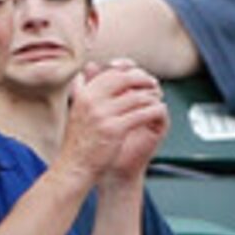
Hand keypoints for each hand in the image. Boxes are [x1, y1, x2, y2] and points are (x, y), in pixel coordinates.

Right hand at [59, 59, 169, 179]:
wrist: (74, 168)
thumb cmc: (79, 143)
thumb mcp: (78, 111)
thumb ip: (86, 90)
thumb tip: (91, 66)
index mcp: (84, 95)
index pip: (111, 74)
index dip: (129, 73)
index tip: (140, 77)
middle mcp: (91, 101)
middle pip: (124, 79)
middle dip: (142, 80)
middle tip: (154, 85)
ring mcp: (102, 115)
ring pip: (136, 97)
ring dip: (151, 97)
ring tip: (158, 100)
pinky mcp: (114, 130)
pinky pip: (141, 114)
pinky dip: (154, 111)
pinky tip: (160, 112)